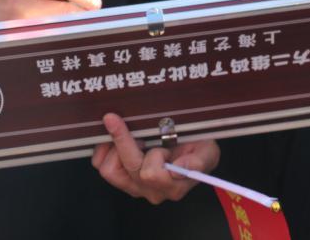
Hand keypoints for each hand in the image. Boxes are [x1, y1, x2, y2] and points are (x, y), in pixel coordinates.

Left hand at [91, 113, 219, 204]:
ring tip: (127, 134)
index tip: (145, 136)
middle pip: (129, 167)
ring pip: (111, 171)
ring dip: (116, 149)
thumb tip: (181, 169)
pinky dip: (104, 151)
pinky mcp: (121, 179)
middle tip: (119, 119)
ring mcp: (134, 187)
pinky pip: (101, 167)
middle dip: (125, 140)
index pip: (153, 174)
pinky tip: (114, 139)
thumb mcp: (208, 151)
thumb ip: (199, 161)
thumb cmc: (198, 148)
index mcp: (173, 186)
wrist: (192, 150)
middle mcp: (152, 190)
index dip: (150, 154)